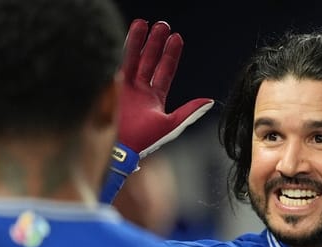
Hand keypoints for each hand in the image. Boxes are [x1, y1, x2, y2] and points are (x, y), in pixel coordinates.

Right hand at [119, 19, 213, 157]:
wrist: (119, 148)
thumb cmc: (145, 141)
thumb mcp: (171, 125)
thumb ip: (189, 111)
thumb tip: (210, 101)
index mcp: (155, 97)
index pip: (165, 70)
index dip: (171, 54)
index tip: (177, 37)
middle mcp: (140, 90)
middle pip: (149, 60)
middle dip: (155, 42)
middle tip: (162, 24)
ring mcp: (125, 87)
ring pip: (133, 58)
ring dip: (138, 41)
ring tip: (142, 22)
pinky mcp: (111, 86)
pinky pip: (118, 63)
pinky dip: (123, 50)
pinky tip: (128, 36)